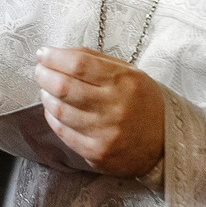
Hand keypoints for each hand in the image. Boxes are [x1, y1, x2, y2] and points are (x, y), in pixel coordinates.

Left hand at [34, 47, 165, 177]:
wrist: (166, 143)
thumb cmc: (143, 103)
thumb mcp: (130, 74)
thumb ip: (96, 61)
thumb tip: (59, 53)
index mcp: (125, 82)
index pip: (78, 64)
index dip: (54, 57)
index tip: (43, 53)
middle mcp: (115, 107)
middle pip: (64, 87)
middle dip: (44, 75)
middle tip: (40, 70)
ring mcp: (105, 133)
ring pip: (60, 110)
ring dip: (46, 96)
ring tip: (47, 89)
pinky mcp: (96, 153)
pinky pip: (63, 132)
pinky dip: (52, 117)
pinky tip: (54, 109)